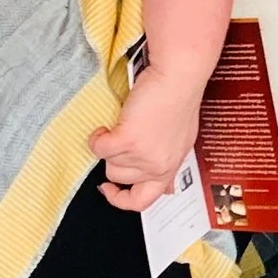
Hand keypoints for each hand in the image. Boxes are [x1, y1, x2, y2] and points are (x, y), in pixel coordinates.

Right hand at [89, 61, 205, 212]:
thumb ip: (166, 160)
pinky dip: (98, 137)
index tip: (109, 189)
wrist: (178, 76)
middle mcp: (159, 165)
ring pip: (108, 161)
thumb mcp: (179, 139)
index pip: (144, 201)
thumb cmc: (179, 98)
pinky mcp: (129, 140)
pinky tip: (107, 126)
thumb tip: (165, 187)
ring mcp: (144, 155)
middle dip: (114, 157)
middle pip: (119, 177)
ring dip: (108, 143)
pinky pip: (99, 148)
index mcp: (172, 165)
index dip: (121, 199)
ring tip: (121, 124)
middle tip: (122, 137)